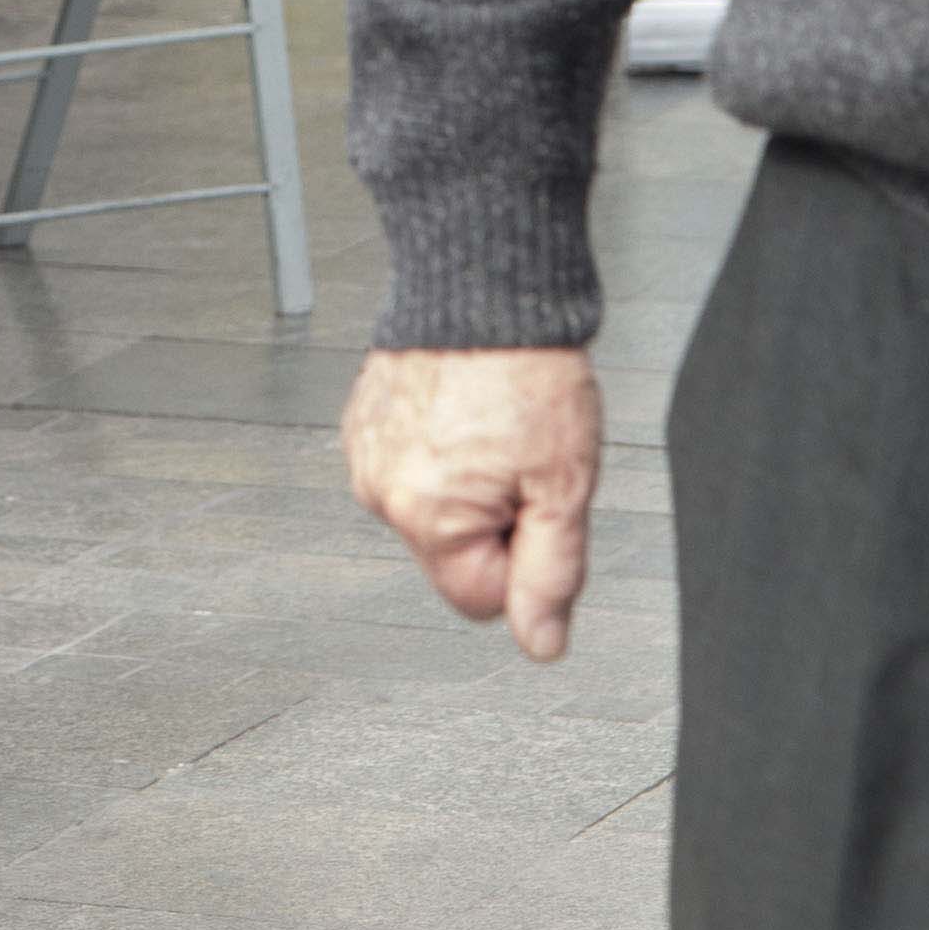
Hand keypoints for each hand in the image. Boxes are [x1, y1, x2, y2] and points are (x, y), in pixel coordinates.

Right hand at [345, 344, 603, 661]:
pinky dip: (440, 448)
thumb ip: (551, 575)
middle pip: (453, 554)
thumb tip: (541, 643)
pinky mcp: (363, 421)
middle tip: (522, 460)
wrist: (485, 286)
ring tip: (495, 426)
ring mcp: (366, 453)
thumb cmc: (527, 371)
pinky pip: (411, 466)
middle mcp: (382, 491)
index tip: (536, 501)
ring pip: (433, 510)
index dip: (523, 557)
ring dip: (467, 483)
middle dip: (494, 520)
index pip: (483, 599)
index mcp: (428, 516)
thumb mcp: (565, 486)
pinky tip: (466, 409)